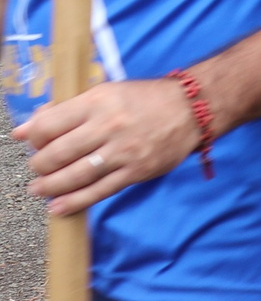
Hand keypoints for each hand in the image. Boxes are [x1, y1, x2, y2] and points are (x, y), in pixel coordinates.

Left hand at [17, 78, 202, 215]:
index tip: (30, 143)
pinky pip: (100, 191)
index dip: (33, 138)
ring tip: (39, 189)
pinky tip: (59, 207)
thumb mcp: (105, 92)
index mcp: (97, 102)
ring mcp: (123, 152)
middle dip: (39, 165)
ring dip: (50, 186)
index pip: (49, 125)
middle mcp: (108, 127)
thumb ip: (67, 109)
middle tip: (37, 168)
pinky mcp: (137, 172)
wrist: (193, 109)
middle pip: (58, 154)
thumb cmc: (145, 99)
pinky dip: (75, 202)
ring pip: (75, 175)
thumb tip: (28, 128)